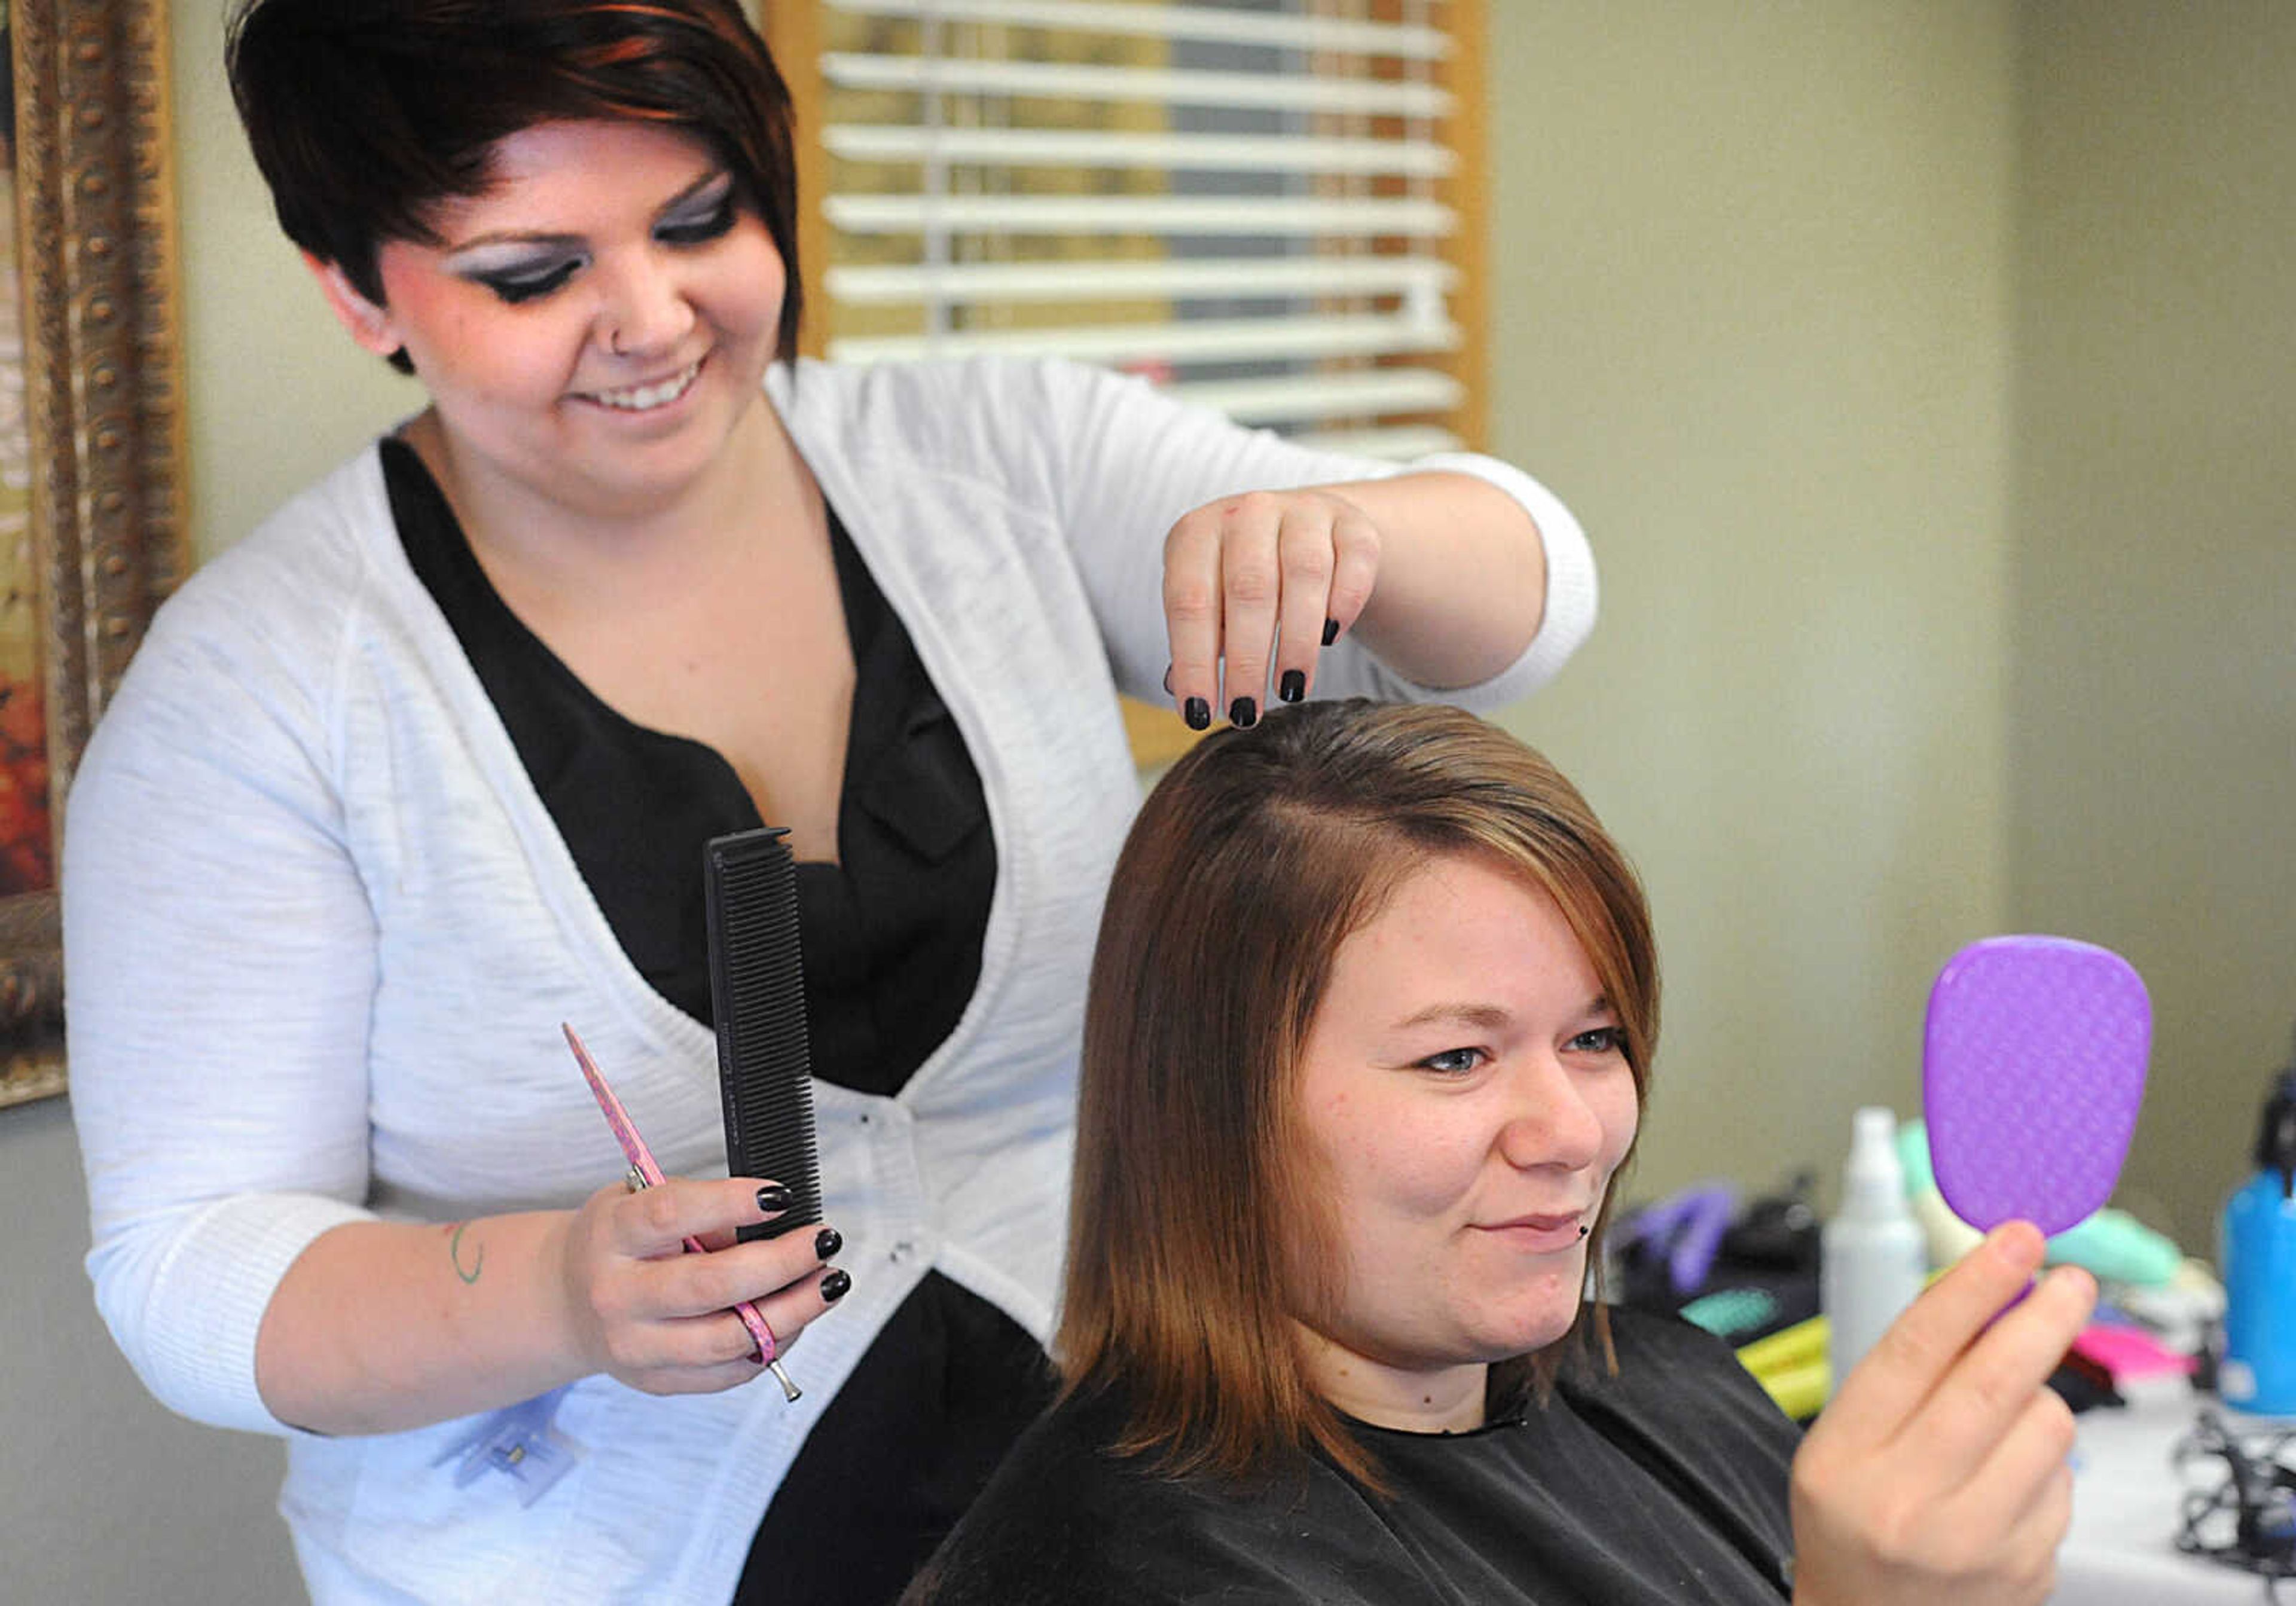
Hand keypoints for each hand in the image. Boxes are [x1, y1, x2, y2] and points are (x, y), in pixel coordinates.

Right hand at [554, 1177, 845, 1395]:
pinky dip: (773, 1344)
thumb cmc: (619, 1242)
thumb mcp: (639, 1200)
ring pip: (729, 1339)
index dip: (731, 1203)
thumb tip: (773, 1221)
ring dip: (794, 1311)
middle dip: (782, 1263)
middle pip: (711, 1285)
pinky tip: (796, 1316)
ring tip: (828, 1282)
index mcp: (612, 1235)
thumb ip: (697, 1208)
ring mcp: (637, 1347)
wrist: (568, 1301)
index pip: (672, 1214)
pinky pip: (730, 1371)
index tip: (781, 1196)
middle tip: (823, 1241)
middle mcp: (618, 1296)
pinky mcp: (658, 1381)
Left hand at [1162, 488, 1379, 728]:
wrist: (1303, 527)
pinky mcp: (1352, 522)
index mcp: (1198, 532)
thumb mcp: (1209, 602)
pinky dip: (1343, 605)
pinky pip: (1354, 563)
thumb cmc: (1241, 580)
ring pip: (1305, 574)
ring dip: (1297, 641)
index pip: (1189, 600)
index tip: (1200, 713)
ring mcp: (1303, 510)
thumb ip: (1196, 643)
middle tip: (1246, 712)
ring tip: (1290, 689)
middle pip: (1249, 589)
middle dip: (1246, 660)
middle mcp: (1248, 512)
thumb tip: (1182, 694)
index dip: (1194, 661)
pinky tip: (1330, 639)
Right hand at [1789, 1221, 2095, 1605]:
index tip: (2015, 1240)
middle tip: (2072, 1280)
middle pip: (1993, 1383)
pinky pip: (2065, 1484)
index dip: (1972, 1285)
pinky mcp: (2028, 1569)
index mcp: (1843, 1459)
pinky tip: (2010, 1483)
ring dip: (2041, 1402)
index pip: (1914, 1350)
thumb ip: (1903, 1379)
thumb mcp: (1840, 1446)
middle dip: (2043, 1317)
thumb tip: (1985, 1298)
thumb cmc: (1852, 1526)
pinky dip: (2047, 1466)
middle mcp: (1905, 1502)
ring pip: (2046, 1429)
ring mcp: (1973, 1543)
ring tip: (2009, 1415)